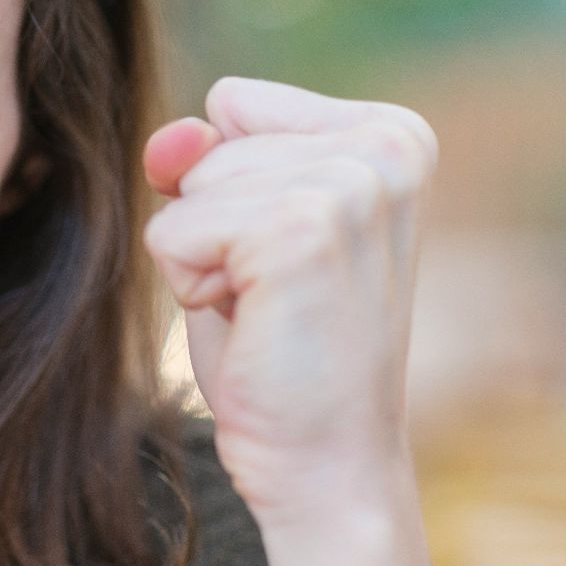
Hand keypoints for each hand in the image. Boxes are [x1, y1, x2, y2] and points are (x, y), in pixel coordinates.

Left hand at [140, 76, 438, 523]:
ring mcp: (350, 186)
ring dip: (202, 259)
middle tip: (277, 298)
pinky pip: (172, 230)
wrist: (325, 462)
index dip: (229, 188)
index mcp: (393, 133)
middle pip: (208, 144)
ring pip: (187, 187)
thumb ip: (205, 159)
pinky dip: (190, 285)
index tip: (284, 256)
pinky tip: (255, 326)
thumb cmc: (283, 348)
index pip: (235, 103)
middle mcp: (387, 147)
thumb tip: (173, 137)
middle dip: (214, 224)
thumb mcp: (242, 227)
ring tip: (269, 311)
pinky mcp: (300, 231)